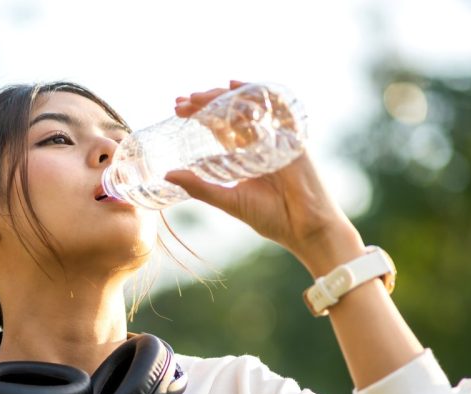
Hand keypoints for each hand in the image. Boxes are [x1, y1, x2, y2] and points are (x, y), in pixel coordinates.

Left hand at [165, 81, 364, 275]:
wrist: (304, 229)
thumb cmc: (272, 218)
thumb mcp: (228, 200)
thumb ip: (200, 187)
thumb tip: (167, 175)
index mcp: (246, 155)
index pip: (220, 127)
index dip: (200, 115)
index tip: (177, 110)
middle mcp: (260, 142)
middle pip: (231, 113)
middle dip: (206, 103)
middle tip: (181, 102)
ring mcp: (276, 138)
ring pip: (248, 106)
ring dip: (223, 98)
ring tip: (198, 98)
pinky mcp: (291, 137)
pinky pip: (275, 107)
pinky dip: (257, 93)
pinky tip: (235, 86)